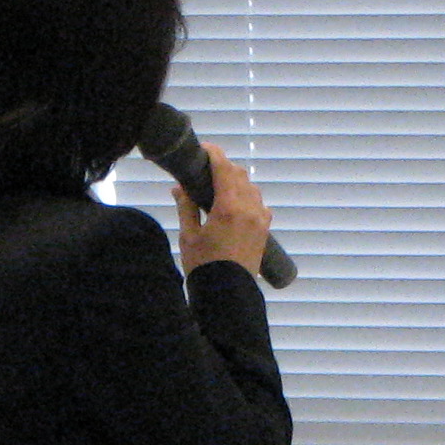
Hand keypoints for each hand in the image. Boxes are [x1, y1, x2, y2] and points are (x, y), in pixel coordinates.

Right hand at [173, 141, 273, 277]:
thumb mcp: (189, 236)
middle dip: (223, 167)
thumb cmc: (204, 266)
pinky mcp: (265, 229)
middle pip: (239, 174)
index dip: (214, 153)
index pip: (224, 168)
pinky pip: (258, 203)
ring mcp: (260, 218)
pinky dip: (246, 196)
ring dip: (236, 181)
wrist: (228, 295)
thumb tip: (179, 187)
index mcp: (229, 207)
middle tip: (205, 169)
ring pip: (251, 187)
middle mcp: (249, 208)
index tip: (203, 148)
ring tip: (217, 188)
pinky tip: (233, 205)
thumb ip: (186, 207)